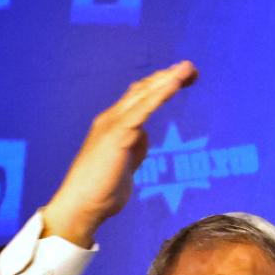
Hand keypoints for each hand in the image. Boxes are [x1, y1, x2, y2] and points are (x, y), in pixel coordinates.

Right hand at [42, 60, 198, 246]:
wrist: (82, 205)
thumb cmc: (102, 190)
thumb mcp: (124, 165)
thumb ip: (134, 148)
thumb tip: (143, 136)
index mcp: (114, 126)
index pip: (138, 99)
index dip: (159, 87)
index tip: (181, 80)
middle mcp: (111, 119)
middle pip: (143, 90)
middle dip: (168, 77)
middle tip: (192, 69)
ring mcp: (113, 124)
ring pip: (143, 94)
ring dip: (167, 80)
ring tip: (188, 69)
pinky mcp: (117, 134)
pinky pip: (143, 108)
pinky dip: (160, 94)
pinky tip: (175, 84)